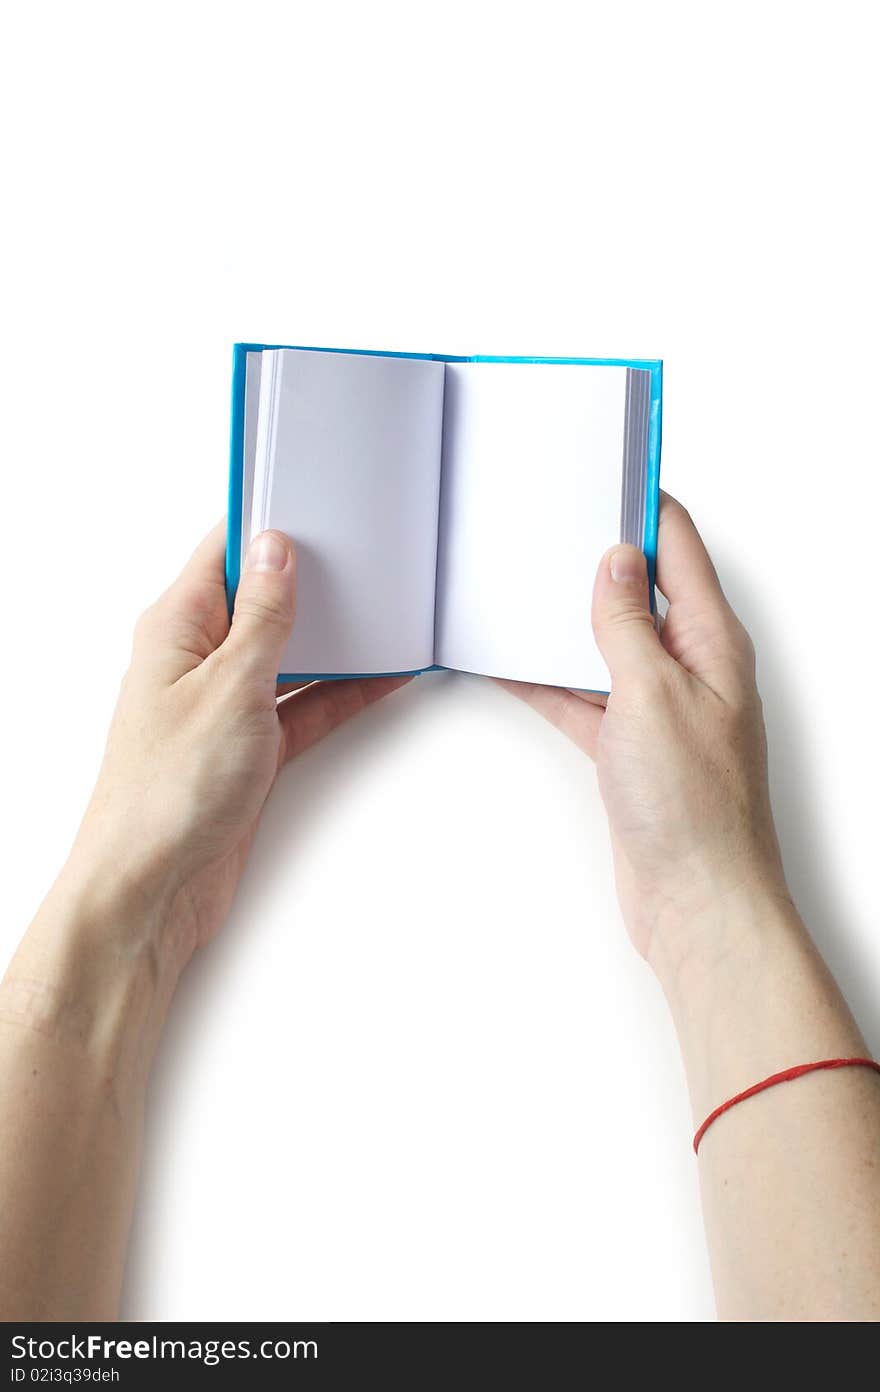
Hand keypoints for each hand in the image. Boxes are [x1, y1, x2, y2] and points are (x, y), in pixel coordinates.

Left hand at [70, 523, 409, 965]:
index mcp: (175, 628)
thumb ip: (262, 619)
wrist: (153, 889)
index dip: (269, 522)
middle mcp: (196, 661)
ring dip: (333, 641)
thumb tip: (278, 551)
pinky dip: (339, 692)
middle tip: (365, 554)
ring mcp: (224, 705)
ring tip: (386, 613)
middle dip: (312, 580)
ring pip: (289, 653)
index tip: (316, 500)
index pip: (225, 552)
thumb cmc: (166, 794)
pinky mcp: (250, 748)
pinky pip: (304, 704)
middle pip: (262, 600)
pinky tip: (379, 678)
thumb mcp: (229, 688)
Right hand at [502, 492, 789, 964]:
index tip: (602, 467)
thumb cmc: (694, 808)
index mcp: (711, 641)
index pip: (677, 547)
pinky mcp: (628, 746)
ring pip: (603, 642)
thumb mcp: (652, 696)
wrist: (696, 902)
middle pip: (638, 590)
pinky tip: (506, 662)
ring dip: (562, 619)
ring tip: (514, 583)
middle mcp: (690, 667)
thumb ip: (625, 626)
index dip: (641, 503)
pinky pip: (581, 694)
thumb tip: (613, 561)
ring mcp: (657, 707)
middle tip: (543, 519)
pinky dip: (545, 678)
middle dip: (593, 555)